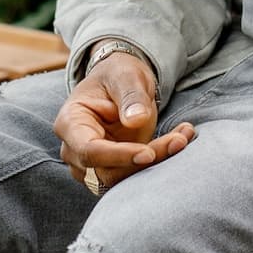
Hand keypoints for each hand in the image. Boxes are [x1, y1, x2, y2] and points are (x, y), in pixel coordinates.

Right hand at [52, 50, 196, 193]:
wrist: (121, 81)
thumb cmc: (117, 74)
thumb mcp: (126, 76)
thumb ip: (131, 96)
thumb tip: (136, 120)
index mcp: (70, 123)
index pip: (89, 150)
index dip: (118, 156)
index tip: (148, 153)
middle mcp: (76, 148)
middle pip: (106, 170)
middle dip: (144, 160)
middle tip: (178, 141)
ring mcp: (93, 162)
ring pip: (122, 177)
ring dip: (156, 162)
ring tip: (182, 137)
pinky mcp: (113, 167)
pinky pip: (134, 173)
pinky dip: (159, 160)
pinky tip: (180, 139)